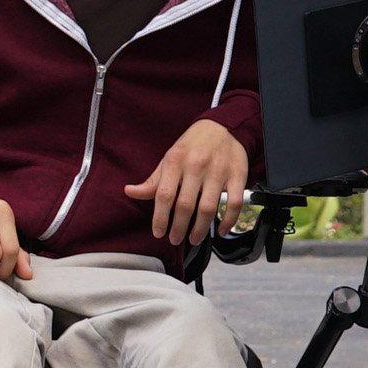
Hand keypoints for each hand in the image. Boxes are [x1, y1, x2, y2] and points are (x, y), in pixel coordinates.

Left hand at [125, 119, 248, 244]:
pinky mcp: (237, 176)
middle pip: (185, 205)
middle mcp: (196, 166)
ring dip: (200, 228)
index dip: (160, 217)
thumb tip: (130, 192)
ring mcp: (218, 172)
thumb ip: (153, 180)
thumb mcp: (169, 158)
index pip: (164, 195)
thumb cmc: (192, 146)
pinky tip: (221, 230)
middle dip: (178, 228)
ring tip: (194, 239)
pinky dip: (228, 220)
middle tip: (175, 240)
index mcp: (175, 162)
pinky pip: (233, 203)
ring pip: (208, 208)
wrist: (223, 127)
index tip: (159, 232)